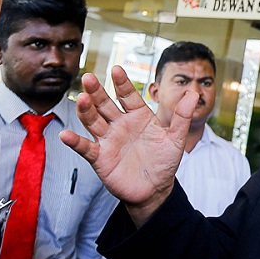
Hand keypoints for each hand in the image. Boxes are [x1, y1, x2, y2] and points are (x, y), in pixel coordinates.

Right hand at [58, 66, 196, 224]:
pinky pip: (85, 147)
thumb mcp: (175, 138)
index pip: (128, 95)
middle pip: (105, 104)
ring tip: (81, 99)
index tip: (116, 69)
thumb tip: (194, 93)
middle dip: (97, 91)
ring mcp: (108, 140)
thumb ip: (182, 116)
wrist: (156, 189)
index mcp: (137, 116)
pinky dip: (75, 142)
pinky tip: (65, 135)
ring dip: (86, 110)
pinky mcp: (100, 157)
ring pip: (93, 121)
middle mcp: (120, 124)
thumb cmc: (164, 162)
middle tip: (88, 77)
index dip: (122, 83)